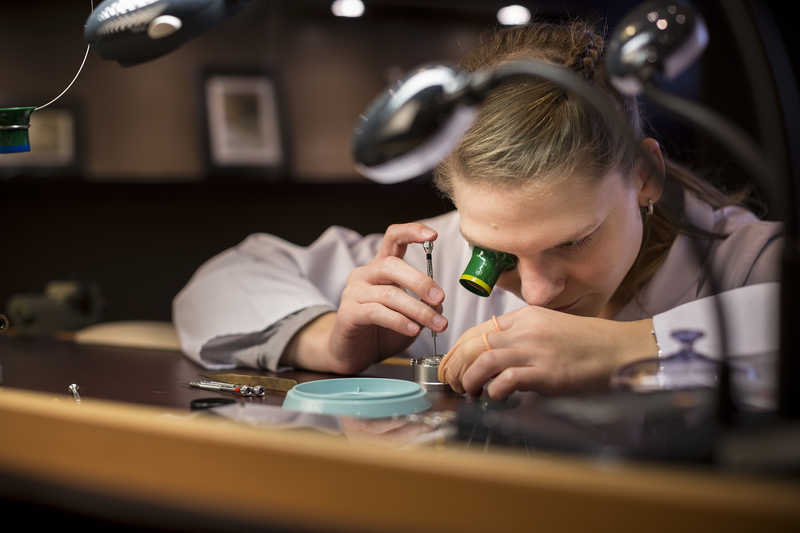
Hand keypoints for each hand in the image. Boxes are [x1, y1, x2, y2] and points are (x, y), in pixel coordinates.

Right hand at [286, 223, 446, 373]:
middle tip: (440, 298)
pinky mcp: (348, 313)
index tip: (433, 235)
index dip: (412, 232)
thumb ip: (424, 305)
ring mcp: (353, 292)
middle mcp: (365, 274)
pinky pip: (377, 312)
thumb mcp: (410, 316)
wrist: (351, 353)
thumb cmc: (381, 330)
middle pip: (392, 265)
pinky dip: (399, 321)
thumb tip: (437, 303)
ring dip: (418, 310)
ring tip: (437, 324)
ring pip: (389, 294)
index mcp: (381, 268)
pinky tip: (413, 330)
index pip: (393, 238)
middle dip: (420, 281)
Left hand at [438, 306, 655, 399]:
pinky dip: (494, 390)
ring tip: (469, 392)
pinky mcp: (545, 372)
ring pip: (483, 359)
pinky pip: (506, 379)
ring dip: (469, 379)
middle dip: (455, 365)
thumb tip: (494, 355)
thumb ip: (522, 336)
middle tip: (453, 382)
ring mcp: (535, 350)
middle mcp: (525, 329)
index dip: (458, 350)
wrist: (619, 350)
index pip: (477, 330)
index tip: (451, 365)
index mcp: (524, 317)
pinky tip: (495, 397)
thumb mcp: (549, 328)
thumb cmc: (587, 344)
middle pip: (473, 343)